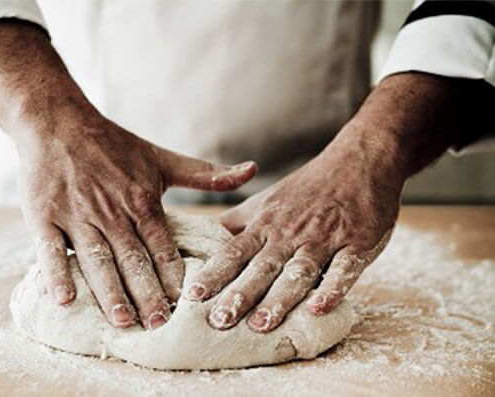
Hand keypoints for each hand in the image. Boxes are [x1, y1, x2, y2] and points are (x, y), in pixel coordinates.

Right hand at [19, 111, 256, 329]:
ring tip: (122, 320)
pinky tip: (64, 300)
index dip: (174, 277)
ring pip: (97, 259)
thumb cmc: (113, 144)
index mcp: (142, 201)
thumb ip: (206, 173)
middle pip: (133, 259)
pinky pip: (50, 249)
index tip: (186, 306)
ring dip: (109, 291)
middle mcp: (112, 211)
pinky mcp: (44, 215)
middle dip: (147, 293)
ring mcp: (77, 215)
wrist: (58, 121)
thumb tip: (253, 170)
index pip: (163, 246)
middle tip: (159, 325)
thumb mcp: (162, 159)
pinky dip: (56, 273)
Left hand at [183, 69, 494, 332]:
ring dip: (279, 299)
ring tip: (261, 325)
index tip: (192, 296)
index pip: (234, 252)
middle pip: (262, 267)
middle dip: (240, 294)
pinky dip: (332, 289)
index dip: (214, 274)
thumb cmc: (308, 186)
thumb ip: (239, 221)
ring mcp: (323, 239)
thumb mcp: (267, 200)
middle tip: (220, 321)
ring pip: (298, 272)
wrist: (359, 161)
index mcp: (267, 225)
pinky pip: (344, 270)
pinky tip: (318, 309)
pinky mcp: (356, 244)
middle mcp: (290, 234)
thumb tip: (208, 236)